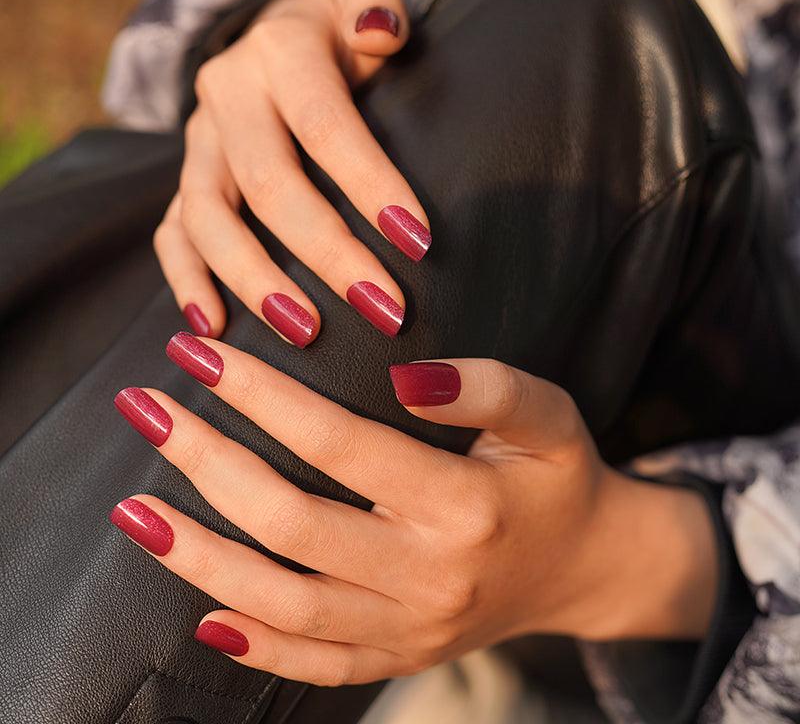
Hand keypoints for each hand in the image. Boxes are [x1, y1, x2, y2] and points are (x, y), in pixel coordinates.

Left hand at [112, 334, 717, 683]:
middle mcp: (431, 577)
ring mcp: (411, 630)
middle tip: (148, 409)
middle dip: (207, 462)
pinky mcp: (401, 656)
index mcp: (467, 505)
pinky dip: (254, 641)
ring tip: (133, 509)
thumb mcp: (549, 415)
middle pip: (291, 523)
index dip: (263, 396)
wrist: (585, 567)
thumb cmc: (559, 476)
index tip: (201, 355)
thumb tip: (405, 373)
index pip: (339, 444)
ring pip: (283, 604)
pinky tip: (200, 608)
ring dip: (199, 557)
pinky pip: (316, 662)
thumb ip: (487, 387)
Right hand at [153, 0, 427, 344]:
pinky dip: (187, 282)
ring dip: (254, 282)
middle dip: (326, 253)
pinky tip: (215, 328)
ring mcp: (198, 145)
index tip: (417, 242)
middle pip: (267, 184)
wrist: (275, 44)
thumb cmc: (337, 42)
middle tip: (381, 309)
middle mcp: (227, 97)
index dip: (370, 184)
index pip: (325, 125)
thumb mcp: (363, 10)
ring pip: (206, 219)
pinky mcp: (184, 182)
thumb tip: (385, 34)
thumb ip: (379, 16)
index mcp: (279, 54)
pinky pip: (171, 236)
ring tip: (304, 333)